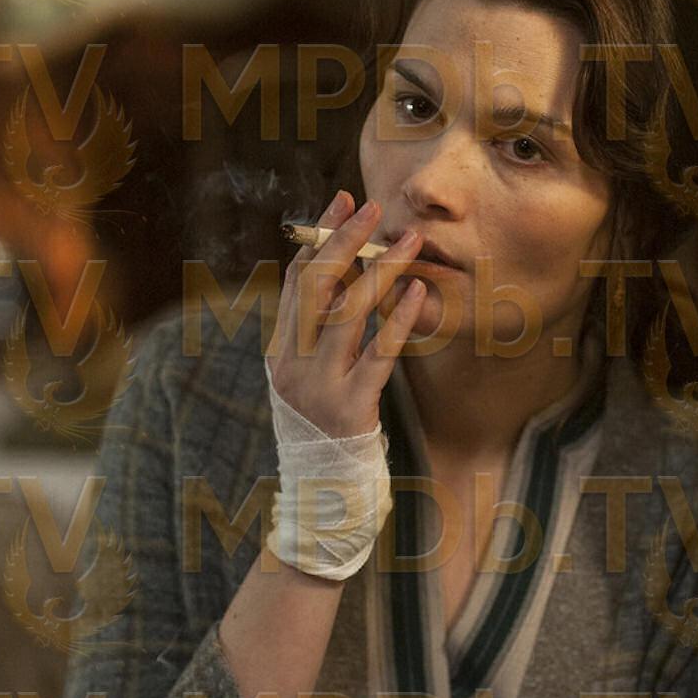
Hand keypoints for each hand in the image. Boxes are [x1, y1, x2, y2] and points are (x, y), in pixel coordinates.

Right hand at [267, 190, 426, 438]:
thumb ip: (320, 336)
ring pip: (347, 313)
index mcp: (279, 352)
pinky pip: (377, 354)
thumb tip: (344, 278)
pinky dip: (399, 319)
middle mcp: (291, 364)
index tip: (342, 203)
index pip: (295, 280)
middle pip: (315, 287)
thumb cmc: (325, 430)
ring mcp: (318, 387)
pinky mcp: (349, 407)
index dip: (318, 238)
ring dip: (381, 271)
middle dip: (343, 240)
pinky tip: (418, 292)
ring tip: (409, 241)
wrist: (322, 494)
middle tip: (372, 205)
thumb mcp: (310, 379)